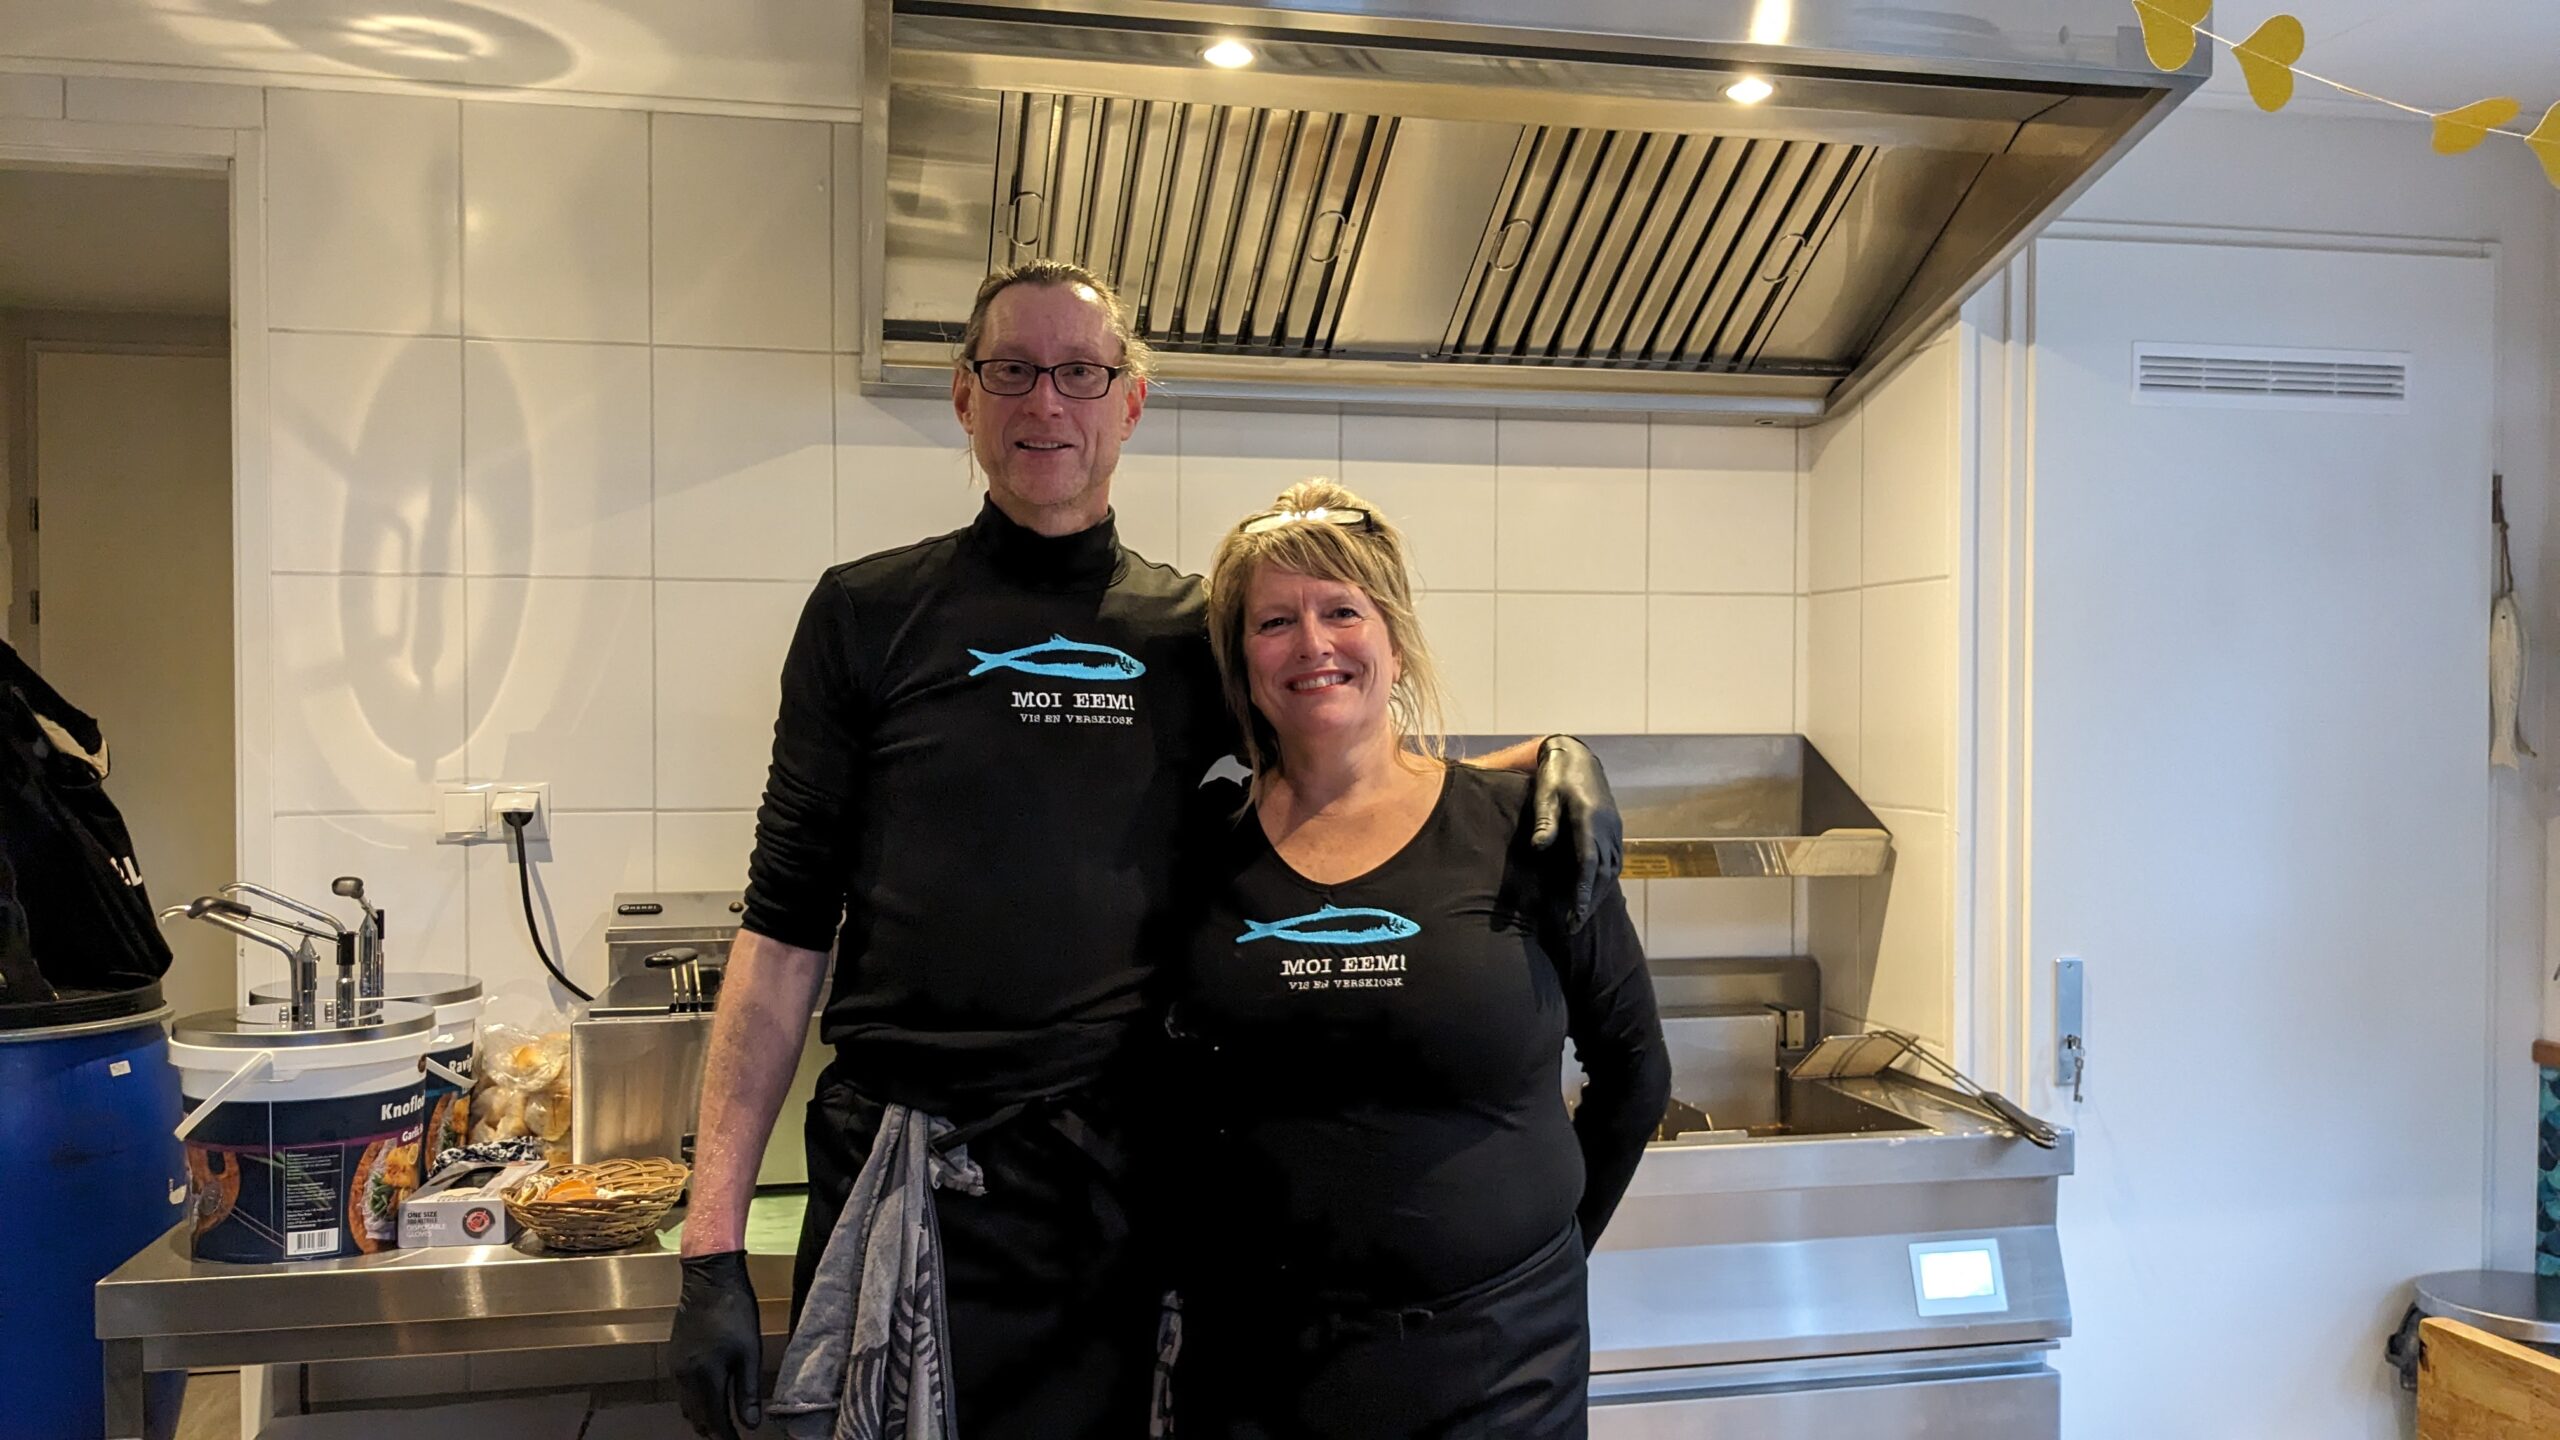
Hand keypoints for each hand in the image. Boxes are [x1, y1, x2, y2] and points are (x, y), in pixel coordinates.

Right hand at [672, 1251, 763, 1438]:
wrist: (709, 1278)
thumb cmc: (735, 1312)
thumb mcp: (749, 1352)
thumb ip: (748, 1391)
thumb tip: (750, 1425)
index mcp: (704, 1378)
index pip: (715, 1421)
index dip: (726, 1437)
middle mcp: (684, 1377)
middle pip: (697, 1418)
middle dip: (714, 1431)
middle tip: (731, 1436)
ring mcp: (676, 1366)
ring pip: (686, 1406)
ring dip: (703, 1418)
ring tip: (722, 1422)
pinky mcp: (674, 1356)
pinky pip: (681, 1391)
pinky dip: (695, 1401)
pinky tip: (709, 1396)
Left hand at [1528, 735, 1622, 930]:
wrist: (1577, 755)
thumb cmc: (1555, 774)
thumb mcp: (1545, 794)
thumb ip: (1545, 821)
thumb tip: (1539, 848)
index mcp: (1589, 818)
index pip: (1589, 862)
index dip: (1584, 891)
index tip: (1576, 914)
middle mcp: (1607, 826)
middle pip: (1603, 873)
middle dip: (1590, 901)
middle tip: (1573, 926)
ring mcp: (1614, 828)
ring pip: (1612, 870)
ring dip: (1598, 894)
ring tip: (1580, 916)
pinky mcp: (1614, 829)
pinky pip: (1614, 860)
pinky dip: (1604, 880)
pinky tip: (1592, 892)